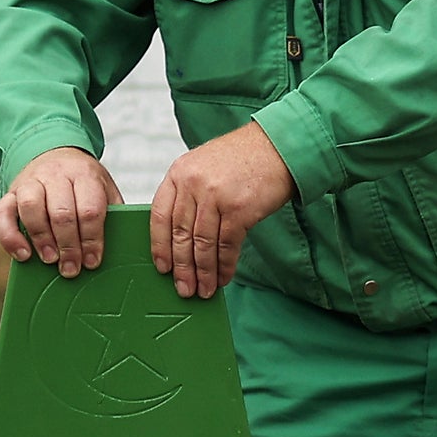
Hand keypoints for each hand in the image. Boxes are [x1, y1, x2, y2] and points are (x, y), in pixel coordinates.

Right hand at [0, 146, 117, 276]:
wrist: (55, 152)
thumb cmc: (84, 183)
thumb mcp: (104, 189)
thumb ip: (111, 214)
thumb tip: (121, 249)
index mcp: (84, 175)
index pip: (89, 209)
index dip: (92, 238)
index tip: (93, 261)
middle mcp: (56, 175)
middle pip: (61, 212)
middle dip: (68, 245)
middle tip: (72, 269)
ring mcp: (30, 181)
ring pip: (31, 207)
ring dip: (41, 238)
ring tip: (51, 260)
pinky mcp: (11, 192)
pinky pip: (1, 212)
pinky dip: (9, 236)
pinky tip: (22, 255)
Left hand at [150, 123, 293, 301]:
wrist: (277, 146)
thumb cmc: (242, 159)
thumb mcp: (203, 167)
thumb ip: (188, 195)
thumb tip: (182, 240)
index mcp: (179, 172)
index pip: (159, 216)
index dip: (159, 246)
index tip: (162, 267)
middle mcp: (193, 183)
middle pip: (181, 235)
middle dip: (182, 268)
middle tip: (184, 288)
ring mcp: (215, 196)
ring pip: (203, 245)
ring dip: (204, 272)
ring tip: (205, 290)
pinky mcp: (238, 209)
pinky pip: (227, 246)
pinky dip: (225, 266)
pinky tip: (224, 277)